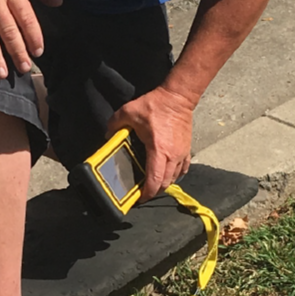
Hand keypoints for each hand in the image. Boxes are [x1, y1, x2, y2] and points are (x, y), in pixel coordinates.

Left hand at [107, 84, 196, 199]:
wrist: (178, 97)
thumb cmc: (156, 105)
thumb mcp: (129, 112)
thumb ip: (114, 124)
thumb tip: (107, 136)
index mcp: (158, 150)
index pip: (155, 180)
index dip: (147, 193)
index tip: (139, 198)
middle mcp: (172, 156)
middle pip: (165, 183)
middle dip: (154, 191)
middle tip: (142, 192)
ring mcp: (181, 154)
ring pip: (174, 178)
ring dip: (163, 183)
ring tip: (152, 183)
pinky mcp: (187, 149)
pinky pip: (183, 169)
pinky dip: (175, 175)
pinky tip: (167, 175)